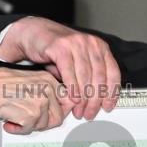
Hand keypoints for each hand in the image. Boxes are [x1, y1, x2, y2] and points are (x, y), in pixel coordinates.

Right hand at [0, 17, 121, 119]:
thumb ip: (87, 77)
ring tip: (79, 110)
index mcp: (99, 47)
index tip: (107, 106)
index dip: (111, 92)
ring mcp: (76, 43)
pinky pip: (69, 71)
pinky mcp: (60, 46)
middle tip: (89, 113)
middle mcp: (90, 43)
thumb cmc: (56, 50)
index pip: (112, 72)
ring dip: (83, 98)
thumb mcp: (77, 62)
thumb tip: (94, 101)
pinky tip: (73, 98)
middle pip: (99, 77)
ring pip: (85, 76)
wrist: (34, 33)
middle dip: (95, 100)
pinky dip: (72, 87)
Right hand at [0, 67, 70, 135]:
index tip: (50, 115)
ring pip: (45, 125)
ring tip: (16, 117)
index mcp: (47, 78)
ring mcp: (41, 101)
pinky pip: (31, 130)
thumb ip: (44, 94)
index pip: (67, 99)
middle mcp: (47, 88)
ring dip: (29, 126)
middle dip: (43, 122)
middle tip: (29, 120)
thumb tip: (57, 108)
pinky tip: (10, 121)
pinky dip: (19, 129)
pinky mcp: (32, 114)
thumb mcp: (28, 84)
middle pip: (59, 116)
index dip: (58, 111)